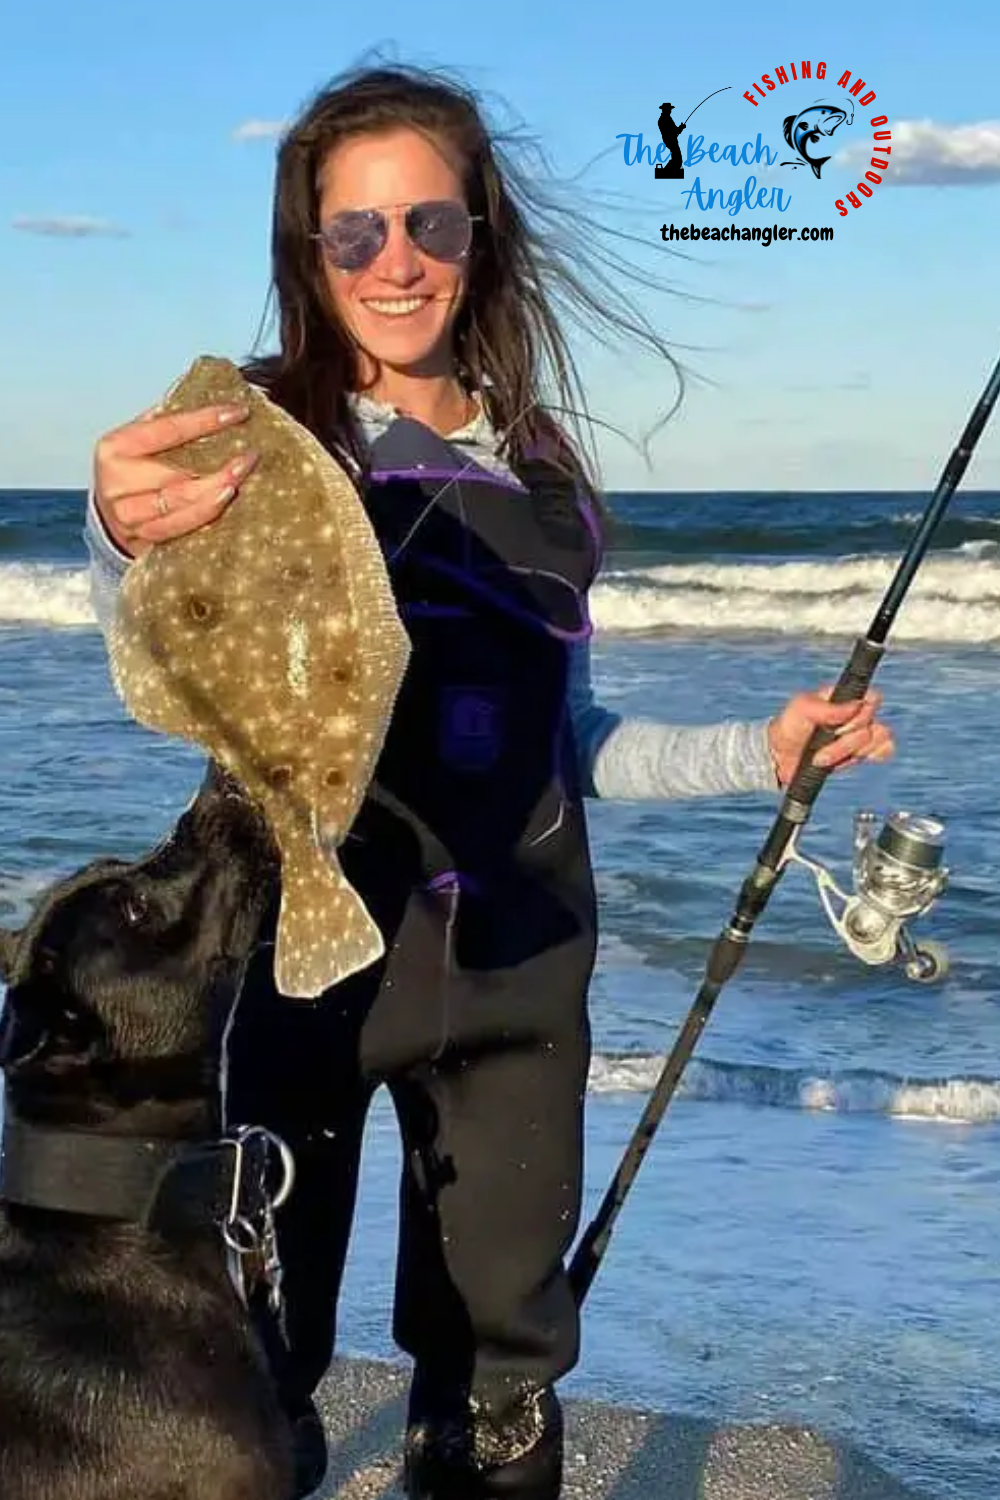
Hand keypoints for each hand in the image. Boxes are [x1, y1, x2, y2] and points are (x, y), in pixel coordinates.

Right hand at [92, 403, 256, 556]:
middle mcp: (116, 482)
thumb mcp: (139, 441)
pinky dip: (204, 515)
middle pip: (174, 473)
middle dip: (216, 466)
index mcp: (115, 447)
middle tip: (249, 457)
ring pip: (178, 504)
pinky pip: (178, 528)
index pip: (167, 429)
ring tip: (238, 479)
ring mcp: (127, 515)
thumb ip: (167, 422)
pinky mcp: (140, 539)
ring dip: (214, 492)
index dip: (204, 420)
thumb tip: (211, 395)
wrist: (108, 515)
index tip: (237, 413)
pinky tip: (224, 501)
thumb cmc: (132, 470)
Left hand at [767, 686, 894, 787]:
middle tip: (820, 747)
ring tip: (823, 758)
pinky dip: (871, 755)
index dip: (859, 714)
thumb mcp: (801, 708)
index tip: (837, 724)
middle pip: (872, 724)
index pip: (872, 698)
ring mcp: (860, 733)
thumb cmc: (789, 727)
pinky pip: (884, 751)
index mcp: (844, 697)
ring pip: (878, 739)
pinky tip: (852, 758)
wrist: (780, 758)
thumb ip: (827, 707)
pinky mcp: (861, 752)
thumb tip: (856, 705)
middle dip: (844, 741)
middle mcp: (856, 713)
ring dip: (848, 752)